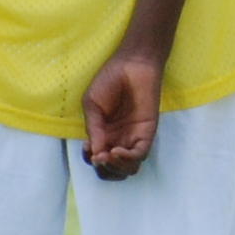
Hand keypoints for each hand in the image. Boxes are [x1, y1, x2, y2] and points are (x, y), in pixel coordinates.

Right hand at [82, 46, 164, 179]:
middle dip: (104, 169)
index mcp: (104, 134)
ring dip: (115, 168)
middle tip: (98, 157)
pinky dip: (127, 159)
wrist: (132, 64)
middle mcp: (119, 139)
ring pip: (128, 168)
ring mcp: (133, 138)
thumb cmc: (110, 80)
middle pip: (113, 170)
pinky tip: (116, 151)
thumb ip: (94, 129)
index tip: (88, 149)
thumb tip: (95, 153)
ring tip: (108, 155)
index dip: (91, 160)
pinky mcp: (147, 133)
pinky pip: (139, 155)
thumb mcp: (93, 105)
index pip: (98, 160)